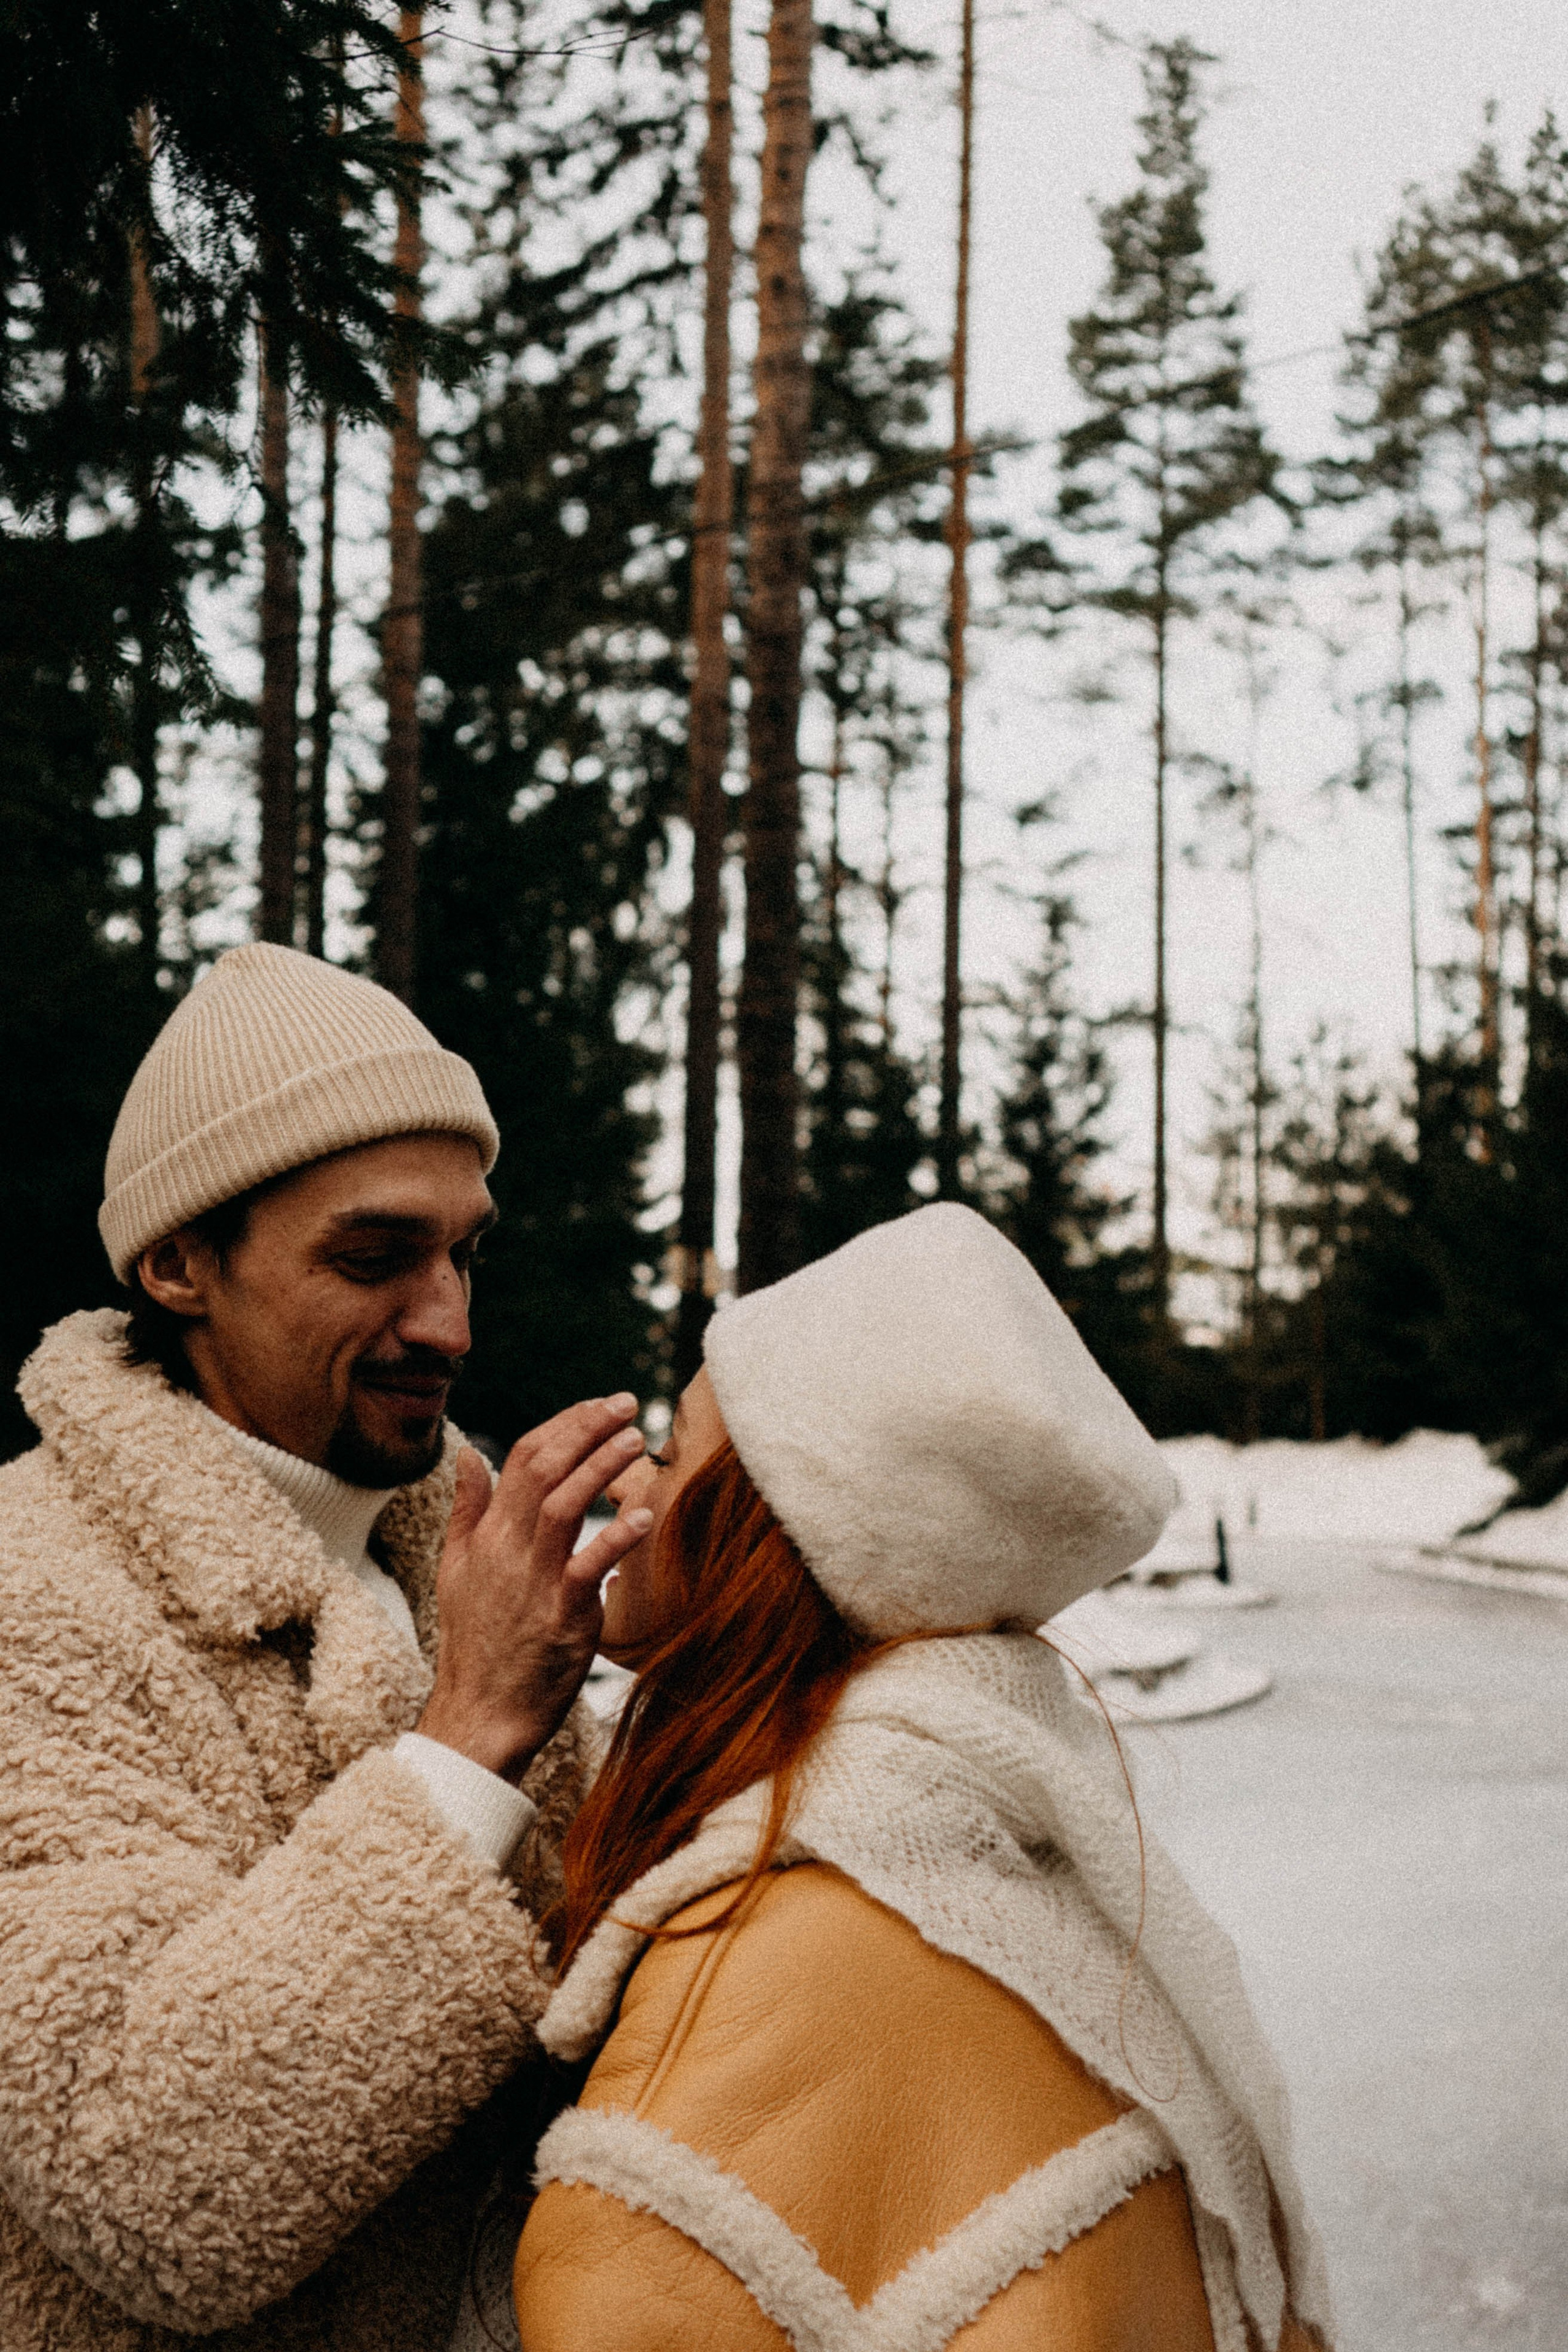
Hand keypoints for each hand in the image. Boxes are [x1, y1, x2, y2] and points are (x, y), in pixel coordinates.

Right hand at [415, 1394, 652, 1781]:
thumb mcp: (455, 1570)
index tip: (599, 1405)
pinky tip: (644, 1514)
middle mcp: (508, 1548)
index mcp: (488, 1534)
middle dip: (586, 1428)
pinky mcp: (560, 1614)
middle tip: (627, 1404)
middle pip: (544, 1469)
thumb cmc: (474, 1642)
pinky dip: (616, 1536)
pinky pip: (588, 1566)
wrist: (479, 1713)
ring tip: (636, 1441)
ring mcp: (533, 1580)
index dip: (562, 1424)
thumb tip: (466, 1454)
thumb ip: (467, 1510)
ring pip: (563, 1505)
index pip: (521, 1457)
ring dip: (601, 1467)